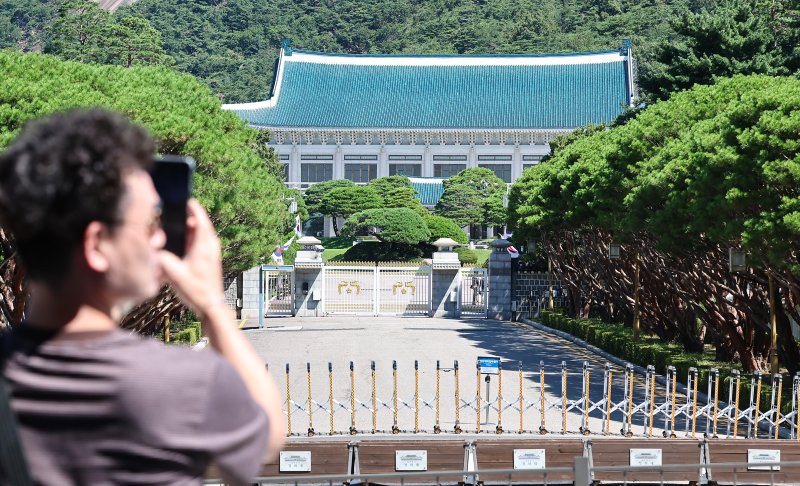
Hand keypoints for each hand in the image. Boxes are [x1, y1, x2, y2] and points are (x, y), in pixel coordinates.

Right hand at [158, 199, 223, 318]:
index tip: (186, 200)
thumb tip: (153, 249)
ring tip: (178, 226)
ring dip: (191, 229)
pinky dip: (193, 238)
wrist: (211, 305)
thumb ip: (162, 260)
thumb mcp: (175, 274)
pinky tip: (183, 243)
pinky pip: (201, 242)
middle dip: (189, 217)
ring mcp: (212, 253)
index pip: (201, 220)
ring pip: (201, 234)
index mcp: (204, 245)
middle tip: (176, 213)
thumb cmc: (196, 290)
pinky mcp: (210, 259)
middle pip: (201, 224)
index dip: (194, 208)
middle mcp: (210, 246)